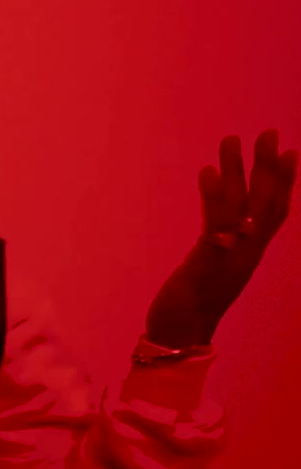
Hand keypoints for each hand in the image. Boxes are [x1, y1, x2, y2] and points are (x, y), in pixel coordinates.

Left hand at [146, 129, 297, 347]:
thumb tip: (216, 226)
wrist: (180, 336)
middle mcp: (246, 253)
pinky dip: (213, 195)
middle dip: (269, 166)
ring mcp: (230, 257)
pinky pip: (216, 223)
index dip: (284, 183)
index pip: (274, 213)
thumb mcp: (209, 268)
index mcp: (248, 254)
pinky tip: (207, 171)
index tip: (289, 152)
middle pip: (266, 203)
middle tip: (269, 132)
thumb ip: (216, 246)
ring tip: (231, 138)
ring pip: (241, 206)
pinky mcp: (209, 261)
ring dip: (237, 170)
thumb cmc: (190, 305)